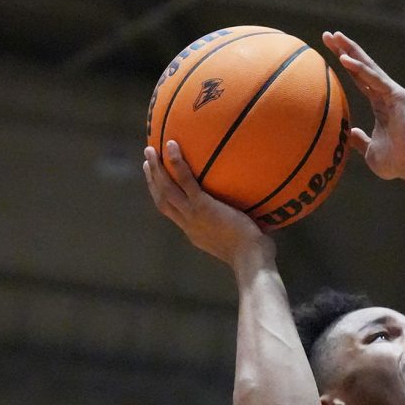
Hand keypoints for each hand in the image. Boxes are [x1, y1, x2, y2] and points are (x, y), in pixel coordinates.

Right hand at [143, 142, 274, 266]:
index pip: (173, 212)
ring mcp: (193, 215)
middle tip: (147, 161)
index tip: (158, 183)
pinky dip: (177, 163)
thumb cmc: (254, 253)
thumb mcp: (240, 238)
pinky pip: (185, 181)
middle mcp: (189, 224)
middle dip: (153, 180)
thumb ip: (240, 224)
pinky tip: (172, 145)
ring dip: (156, 169)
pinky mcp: (202, 206)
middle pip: (162, 200)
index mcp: (195, 232)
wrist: (251, 259)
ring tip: (150, 149)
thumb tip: (257, 211)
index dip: (162, 196)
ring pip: (166, 190)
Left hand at [322, 31, 404, 182]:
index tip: (331, 49)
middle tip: (328, 35)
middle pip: (362, 66)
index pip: (359, 78)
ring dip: (351, 51)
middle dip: (346, 49)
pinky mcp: (397, 96)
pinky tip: (346, 59)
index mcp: (380, 104)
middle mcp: (386, 94)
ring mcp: (392, 93)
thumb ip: (359, 140)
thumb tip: (349, 133)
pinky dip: (360, 69)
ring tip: (335, 37)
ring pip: (368, 67)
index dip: (346, 63)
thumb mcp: (369, 150)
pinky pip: (375, 79)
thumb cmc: (395, 162)